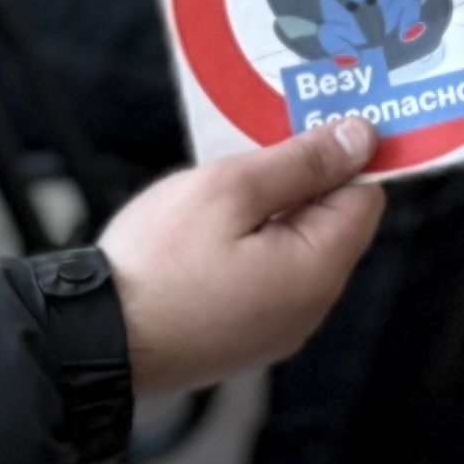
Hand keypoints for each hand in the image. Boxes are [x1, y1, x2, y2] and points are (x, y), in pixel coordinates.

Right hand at [104, 117, 383, 389]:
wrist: (98, 341)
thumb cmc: (158, 264)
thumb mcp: (230, 190)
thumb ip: (300, 163)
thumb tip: (359, 140)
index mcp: (318, 270)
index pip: (365, 196)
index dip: (344, 154)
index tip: (314, 121)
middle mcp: (310, 307)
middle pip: (331, 224)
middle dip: (301, 180)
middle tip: (253, 144)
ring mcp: (277, 329)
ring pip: (296, 250)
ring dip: (270, 212)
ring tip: (222, 185)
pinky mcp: (244, 338)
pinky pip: (268, 278)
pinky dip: (251, 246)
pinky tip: (210, 230)